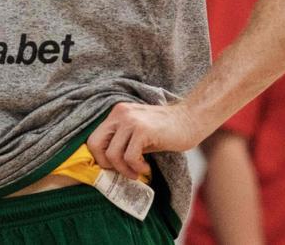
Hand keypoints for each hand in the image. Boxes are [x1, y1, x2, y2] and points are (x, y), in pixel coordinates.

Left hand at [86, 101, 205, 179]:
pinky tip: (146, 166)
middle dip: (107, 164)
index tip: (114, 167)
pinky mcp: (143, 130)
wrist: (190, 120)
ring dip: (124, 169)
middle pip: (96, 145)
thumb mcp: (137, 132)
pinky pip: (129, 157)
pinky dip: (136, 167)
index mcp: (116, 114)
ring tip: (138, 171)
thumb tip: (106, 164)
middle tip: (124, 171)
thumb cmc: (165, 131)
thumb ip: (121, 141)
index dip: (100, 158)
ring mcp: (130, 121)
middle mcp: (120, 114)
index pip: (94, 139)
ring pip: (112, 154)